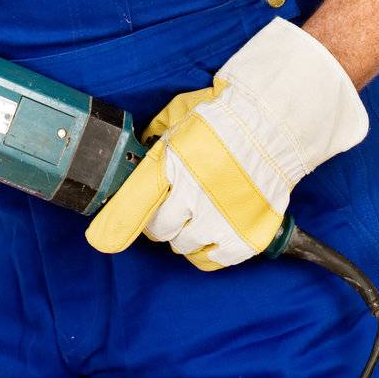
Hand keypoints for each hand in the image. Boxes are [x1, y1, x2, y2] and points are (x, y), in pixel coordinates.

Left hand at [86, 19, 367, 269]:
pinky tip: (209, 231)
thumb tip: (134, 154)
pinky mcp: (243, 237)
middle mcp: (194, 194)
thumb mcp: (180, 117)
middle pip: (157, 228)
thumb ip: (155, 139)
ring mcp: (220, 219)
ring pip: (182, 245)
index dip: (114, 223)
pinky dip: (205, 250)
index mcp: (173, 162)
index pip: (133, 203)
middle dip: (158, 219)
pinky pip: (210, 260)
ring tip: (194, 214)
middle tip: (168, 207)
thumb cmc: (225, 118)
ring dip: (182, 233)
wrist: (276, 127)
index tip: (102, 236)